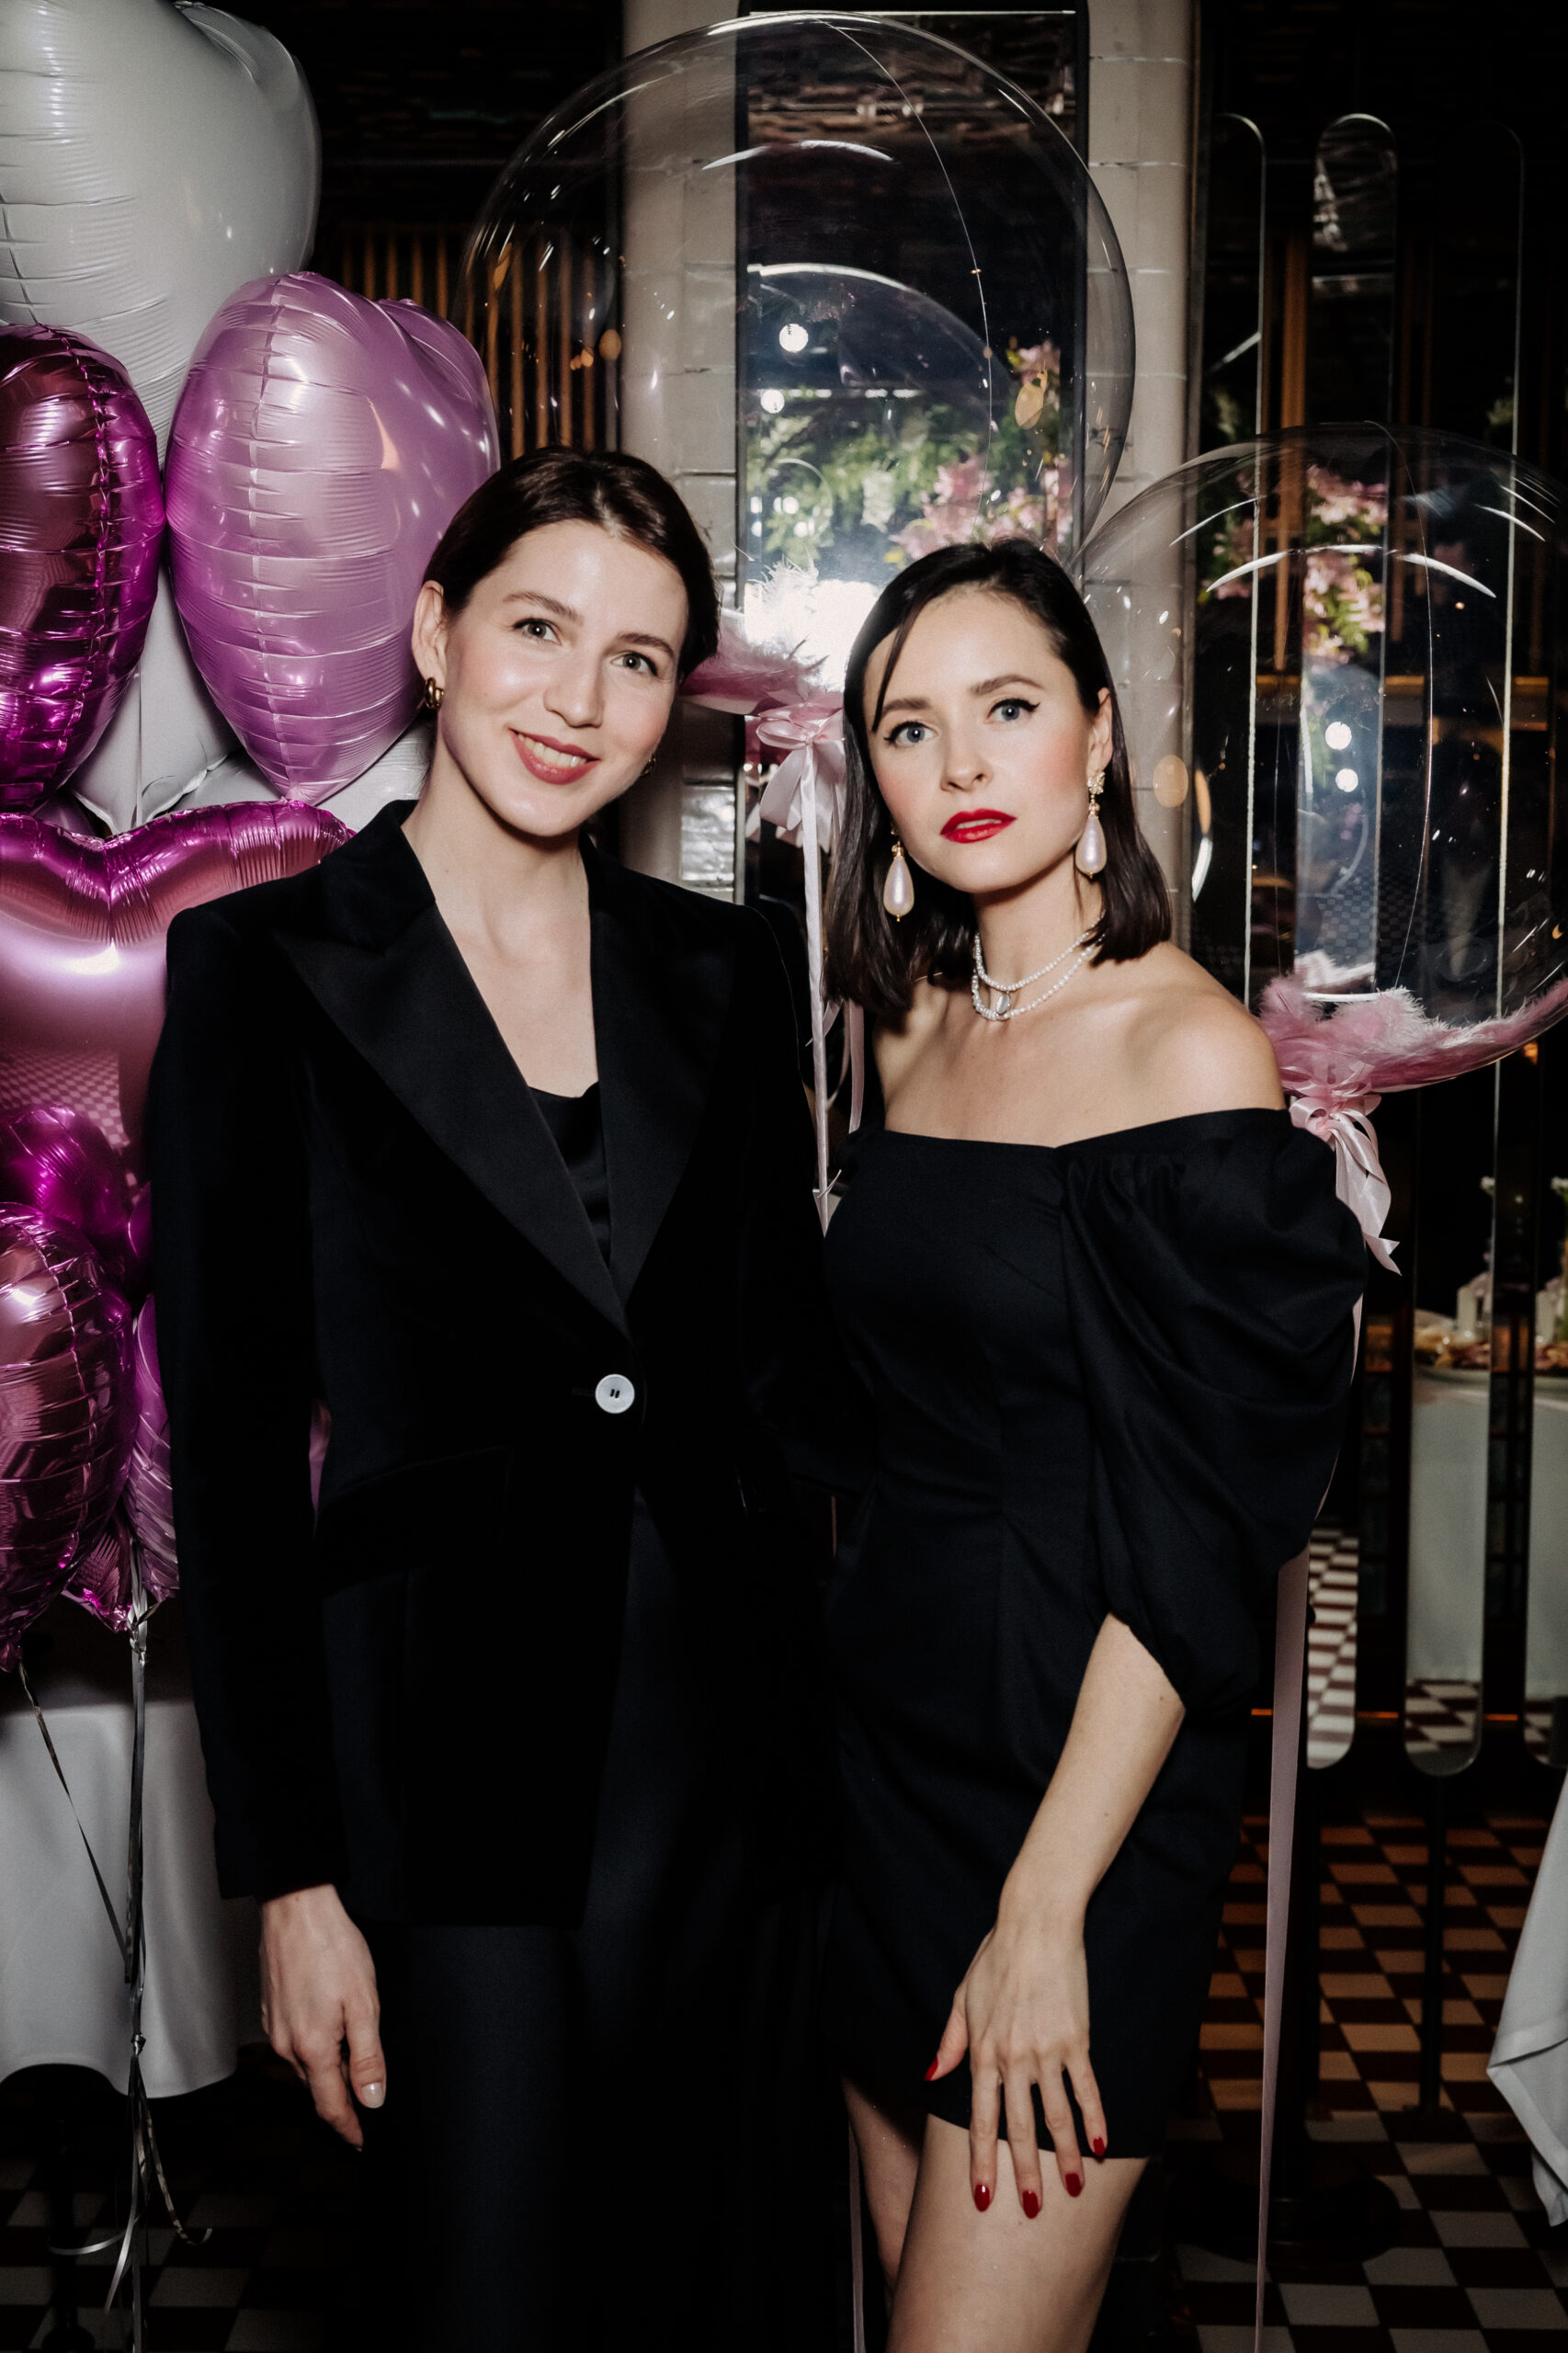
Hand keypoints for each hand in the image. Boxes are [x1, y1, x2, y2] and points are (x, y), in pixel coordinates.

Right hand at [259, 1884, 384, 2148]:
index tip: (359, 2142)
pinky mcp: (271, 2009)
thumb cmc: (332, 1947)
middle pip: (316, 2086)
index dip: (348, 2127)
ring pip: (304, 2064)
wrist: (296, 1908)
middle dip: (339, 2098)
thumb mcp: (364, 2004)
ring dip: (326, 2071)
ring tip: (350, 2066)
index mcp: (312, 2048)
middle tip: (364, 2104)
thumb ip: (368, 2056)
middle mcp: (286, 2044)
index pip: (330, 2104)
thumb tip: (372, 2099)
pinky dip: (313, 2048)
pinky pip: (294, 2043)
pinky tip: (328, 2031)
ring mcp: (274, 2027)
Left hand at [928, 1901, 1106, 2215]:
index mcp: (982, 2051)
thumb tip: (931, 2077)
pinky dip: (1095, 2119)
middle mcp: (1013, 2057)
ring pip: (1055, 2116)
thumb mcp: (962, 1998)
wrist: (1035, 1923)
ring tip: (1071, 2190)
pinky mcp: (1075, 2038)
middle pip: (1018, 2126)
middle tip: (1030, 2209)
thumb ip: (950, 2042)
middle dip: (1024, 2172)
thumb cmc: (995, 1958)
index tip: (984, 2197)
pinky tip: (1101, 2146)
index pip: (980, 2118)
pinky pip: (1086, 2088)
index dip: (982, 2161)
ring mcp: (1046, 2050)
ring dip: (1064, 2157)